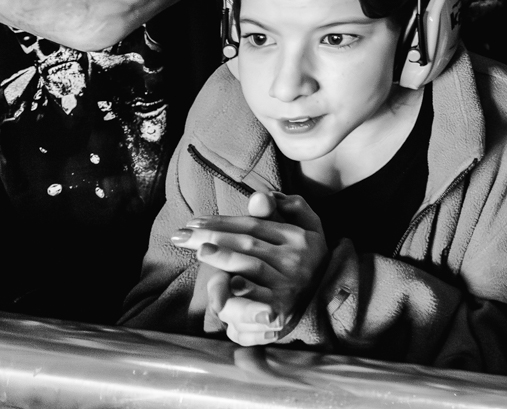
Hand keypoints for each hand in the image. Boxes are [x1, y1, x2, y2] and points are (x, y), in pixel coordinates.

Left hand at [176, 190, 327, 342]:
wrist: (324, 303)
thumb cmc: (306, 261)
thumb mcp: (306, 229)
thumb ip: (286, 209)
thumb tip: (258, 196)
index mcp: (299, 237)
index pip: (254, 225)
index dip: (223, 221)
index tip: (194, 221)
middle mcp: (295, 259)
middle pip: (247, 243)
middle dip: (212, 237)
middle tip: (182, 234)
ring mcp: (287, 285)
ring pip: (250, 266)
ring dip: (223, 258)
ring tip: (200, 250)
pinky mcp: (279, 310)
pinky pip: (254, 298)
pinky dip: (237, 291)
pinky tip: (219, 283)